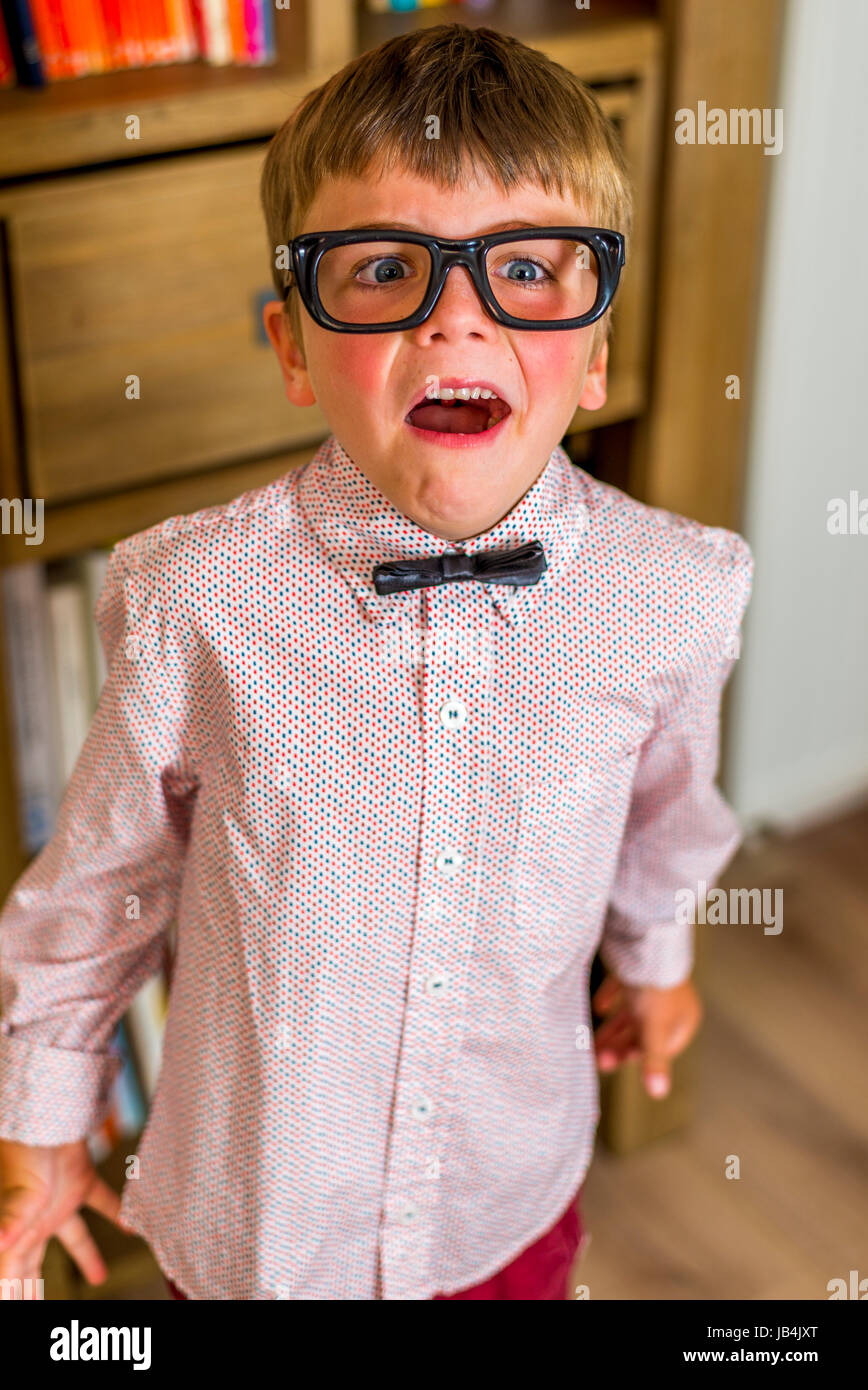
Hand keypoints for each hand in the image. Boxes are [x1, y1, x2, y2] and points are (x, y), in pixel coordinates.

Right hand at [0, 1138, 123, 1296]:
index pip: (11, 1274)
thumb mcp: (19, 1195)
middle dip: (35, 1286)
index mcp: (17, 1232)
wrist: (47, 1112)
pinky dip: (118, 1214)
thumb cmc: (26, 1152)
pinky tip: (134, 1227)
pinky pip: (103, 1202)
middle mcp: (36, 1220)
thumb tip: (1, 1245)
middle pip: (34, 1262)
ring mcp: (59, 1201)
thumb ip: (11, 1222)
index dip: (14, 1293)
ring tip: (100, 1278)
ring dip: (87, 1256)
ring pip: (73, 1237)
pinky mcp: (80, 1180)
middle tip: (39, 1304)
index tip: (23, 1307)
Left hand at [592, 971, 702, 1098]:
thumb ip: (654, 1061)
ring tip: (591, 1044)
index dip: (638, 1058)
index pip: (661, 1048)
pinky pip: (623, 990)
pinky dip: (610, 1000)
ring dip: (612, 1030)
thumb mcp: (654, 1029)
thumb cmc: (656, 989)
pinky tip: (597, 1007)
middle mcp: (671, 1004)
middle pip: (643, 1033)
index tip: (614, 1063)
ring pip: (631, 1015)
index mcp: (683, 1019)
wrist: (647, 942)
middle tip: (597, 1059)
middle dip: (620, 1047)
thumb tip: (658, 1094)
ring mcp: (654, 987)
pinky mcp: (638, 971)